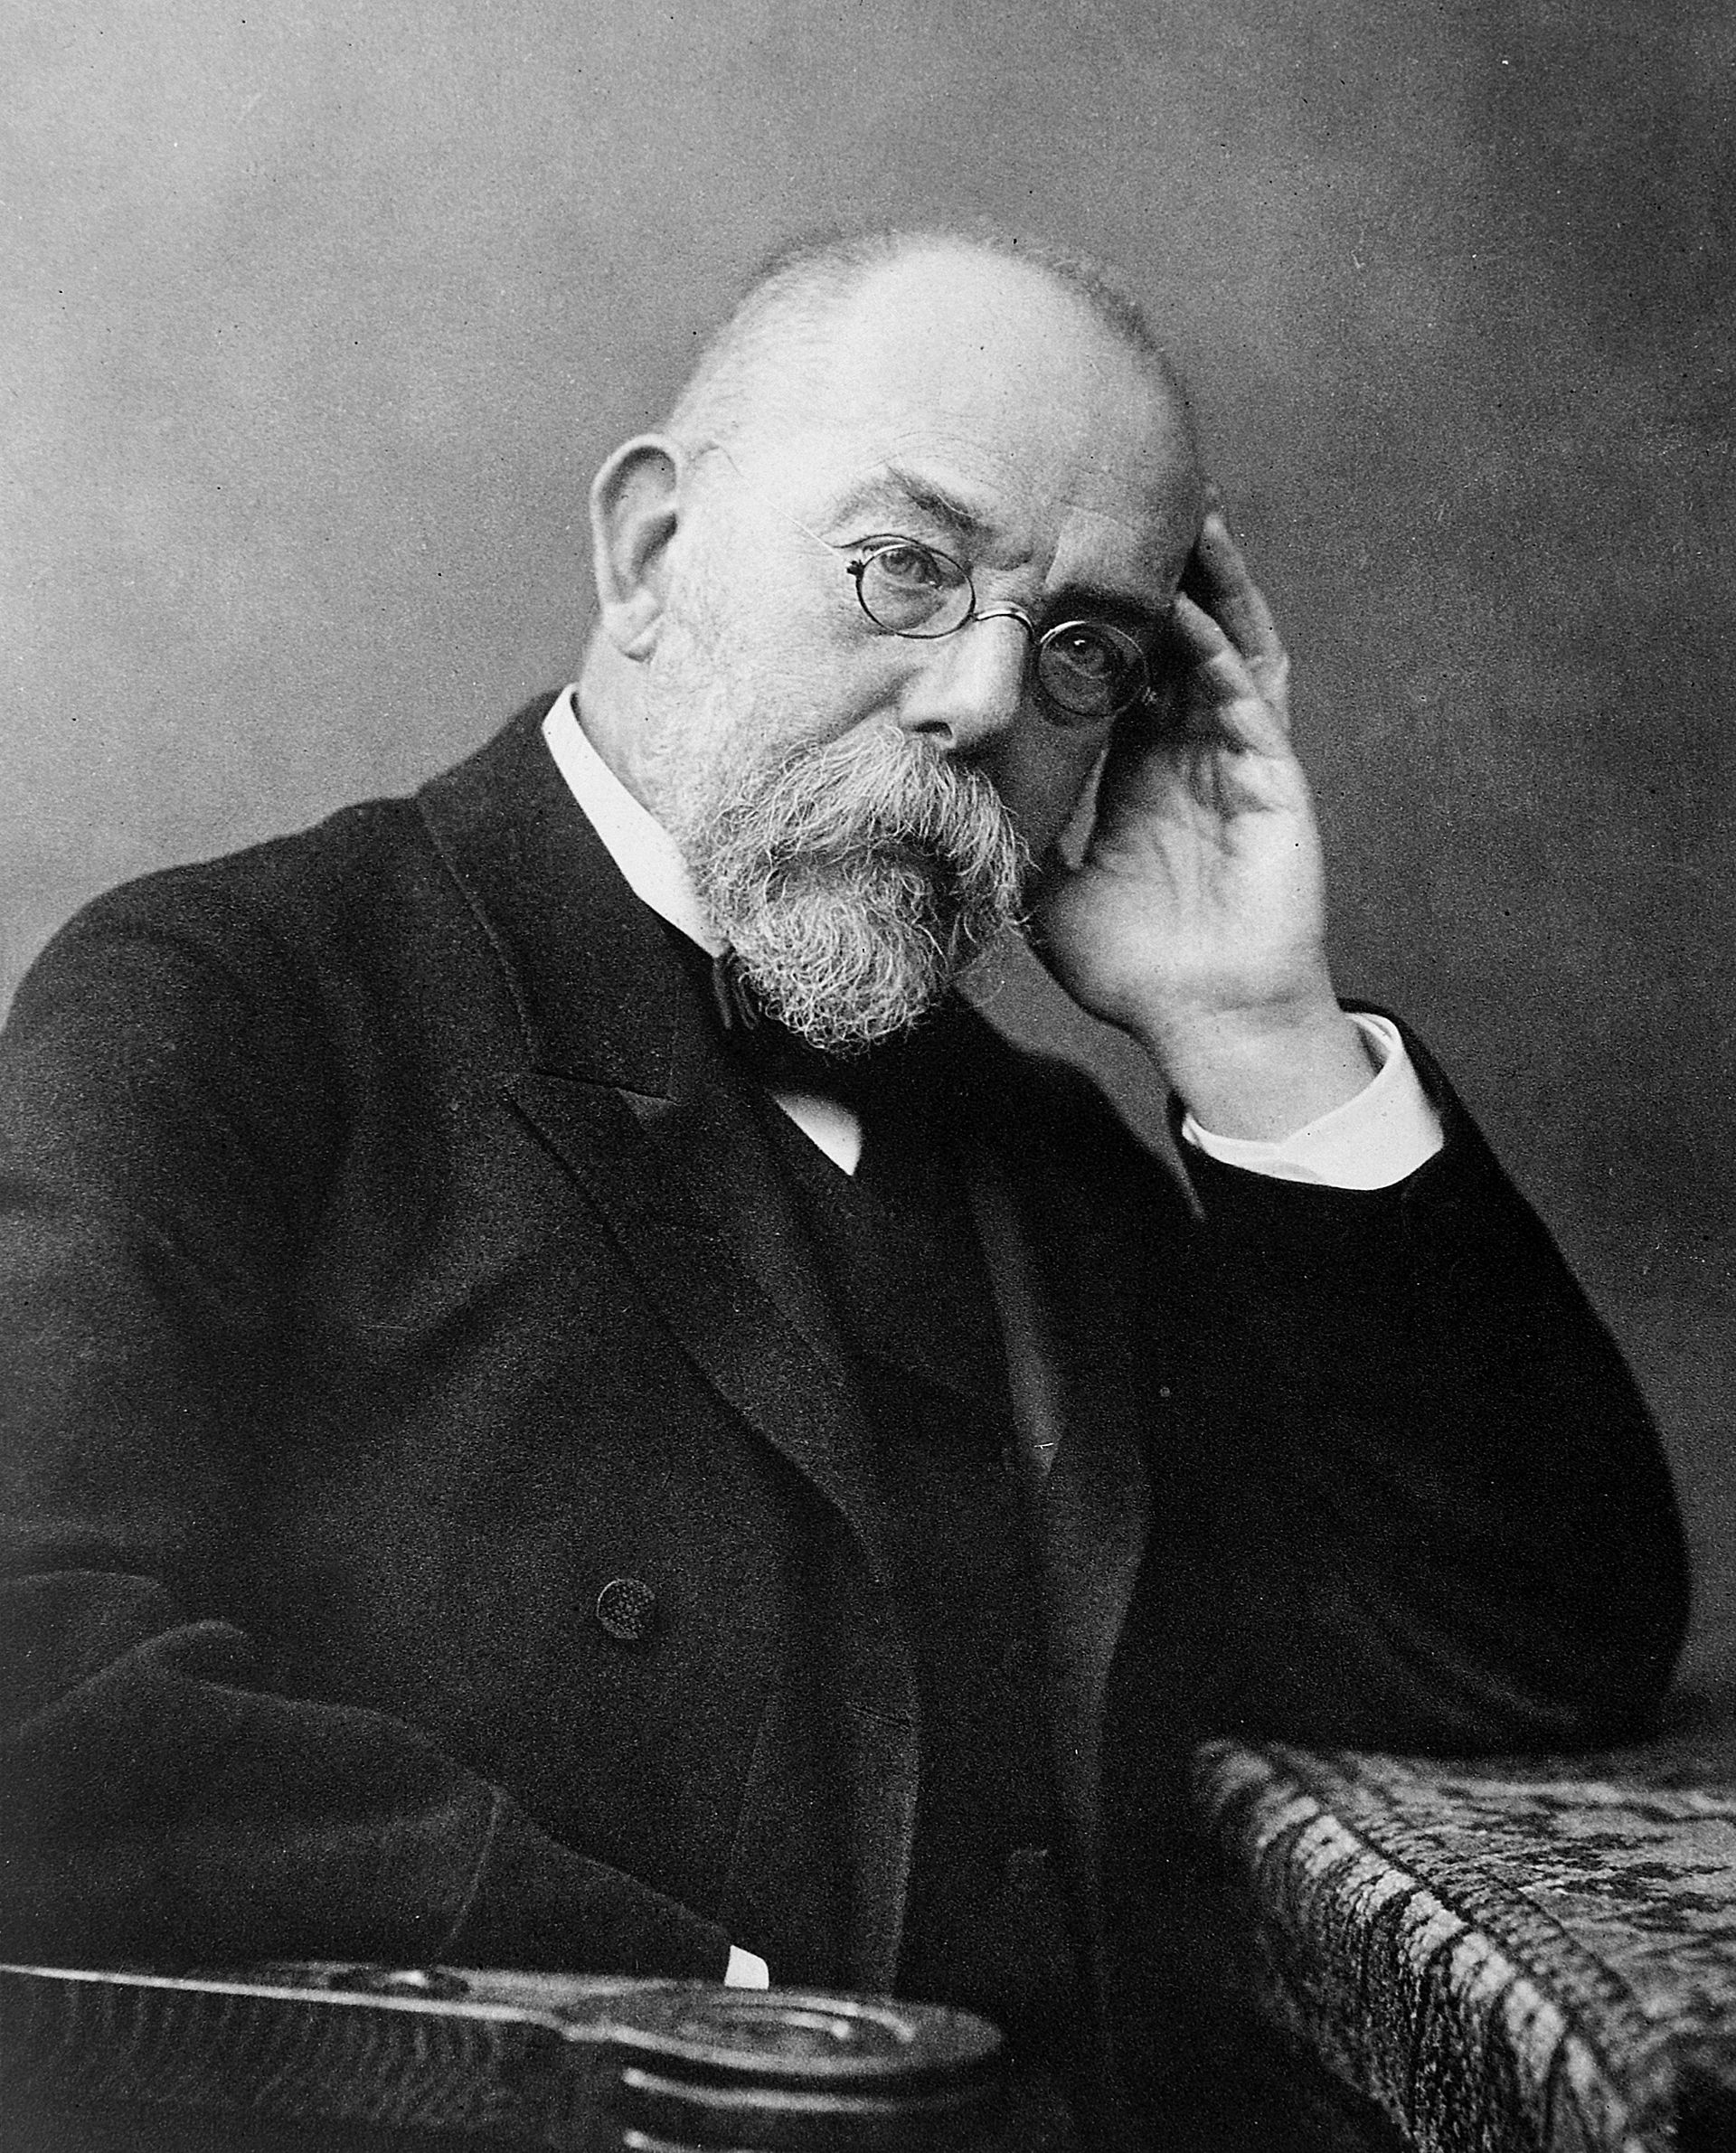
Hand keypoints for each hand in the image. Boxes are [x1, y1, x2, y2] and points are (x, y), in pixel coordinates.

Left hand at [1033, 505, 1373, 1137]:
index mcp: (1142, 773)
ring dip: (1210, 582)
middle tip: (1130, 496)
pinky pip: (1245, 697)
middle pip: (1179, 637)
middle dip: (1162, 570)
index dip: (1095, 617)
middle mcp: (1190, 753)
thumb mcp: (1049, 890)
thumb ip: (1015, 837)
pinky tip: (1185, 604)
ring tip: (1189, 510)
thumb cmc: (1136, 970)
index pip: (1120, 671)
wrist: (1206, 1022)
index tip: (1056, 560)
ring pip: (1227, 645)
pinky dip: (1218, 647)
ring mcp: (1236, 759)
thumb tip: (945, 807)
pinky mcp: (1272, 779)